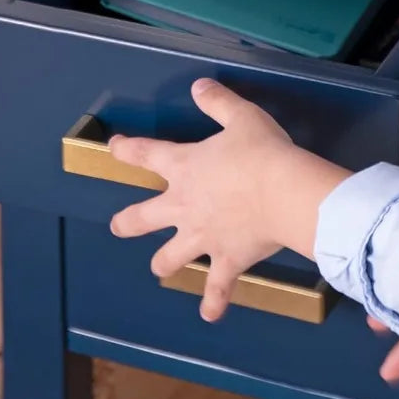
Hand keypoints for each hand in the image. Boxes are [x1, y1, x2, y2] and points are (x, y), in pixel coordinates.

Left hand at [109, 79, 350, 321]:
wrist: (284, 193)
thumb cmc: (262, 152)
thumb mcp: (241, 117)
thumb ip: (218, 101)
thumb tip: (199, 85)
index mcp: (184, 168)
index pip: (145, 155)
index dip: (126, 150)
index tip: (114, 147)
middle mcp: (184, 207)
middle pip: (143, 218)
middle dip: (128, 222)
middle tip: (118, 226)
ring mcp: (202, 238)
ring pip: (170, 257)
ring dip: (164, 262)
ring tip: (160, 268)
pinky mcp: (227, 260)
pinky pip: (218, 287)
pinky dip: (214, 301)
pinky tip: (210, 313)